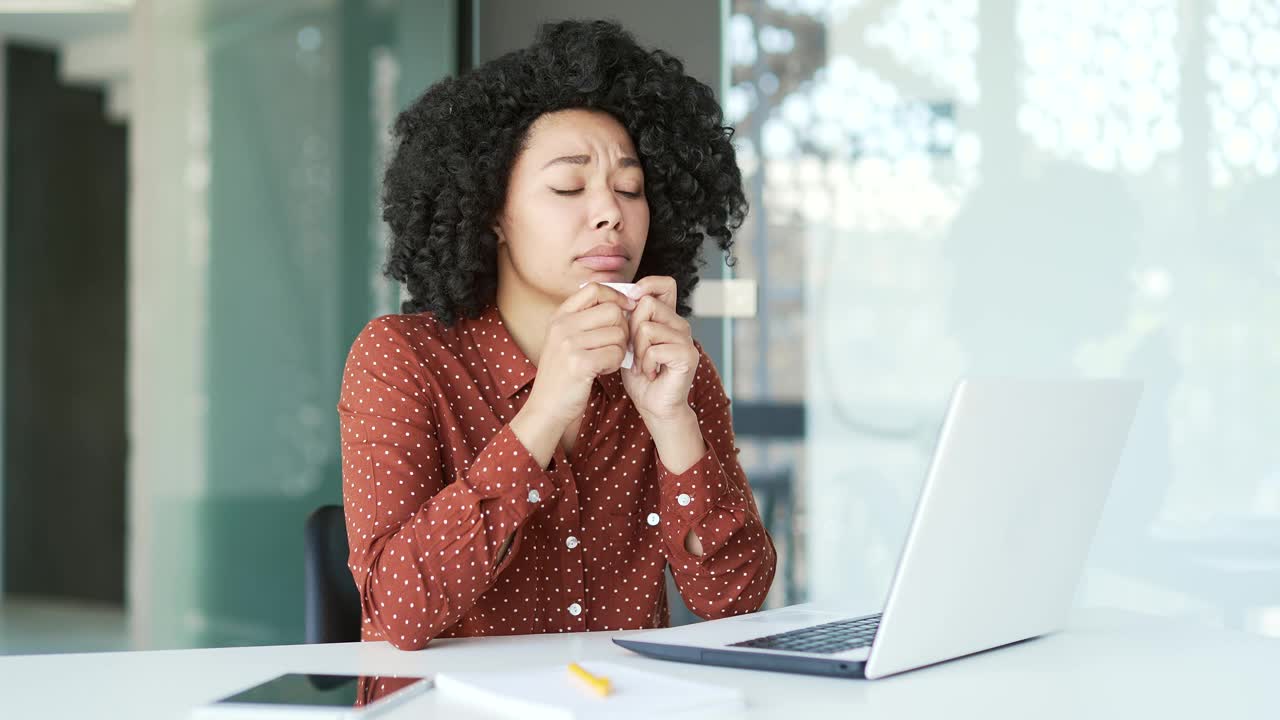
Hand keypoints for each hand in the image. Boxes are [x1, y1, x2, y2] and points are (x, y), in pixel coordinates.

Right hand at [523, 282, 634, 427]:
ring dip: (619, 349)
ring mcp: (569, 344)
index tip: (626, 309)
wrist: (546, 408)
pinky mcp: (580, 363)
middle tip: (615, 345)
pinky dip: (615, 363)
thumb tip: (623, 302)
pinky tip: (602, 370)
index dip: (616, 296)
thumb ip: (586, 319)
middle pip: (612, 310)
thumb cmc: (563, 375)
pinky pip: (616, 353)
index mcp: (559, 316)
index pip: (594, 289)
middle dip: (622, 328)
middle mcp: (562, 326)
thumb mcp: (566, 340)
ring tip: (605, 360)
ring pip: (618, 333)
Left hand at [619, 276, 699, 420]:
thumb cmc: (639, 374)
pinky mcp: (687, 355)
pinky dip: (646, 364)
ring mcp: (686, 339)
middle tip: (634, 351)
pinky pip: (655, 349)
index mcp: (667, 317)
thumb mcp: (628, 342)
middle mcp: (680, 324)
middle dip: (631, 328)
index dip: (646, 285)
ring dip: (637, 351)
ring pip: (647, 327)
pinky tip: (651, 373)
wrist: (654, 405)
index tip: (630, 303)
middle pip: (648, 304)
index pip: (664, 284)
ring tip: (642, 365)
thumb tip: (608, 297)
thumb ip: (627, 320)